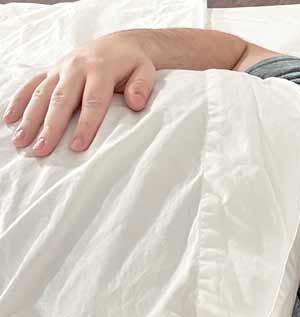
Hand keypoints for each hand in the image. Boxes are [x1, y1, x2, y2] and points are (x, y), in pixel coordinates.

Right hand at [2, 32, 155, 156]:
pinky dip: (19, 101)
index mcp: (101, 69)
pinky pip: (32, 84)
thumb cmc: (134, 64)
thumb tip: (136, 104)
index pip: (93, 101)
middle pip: (62, 100)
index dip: (85, 125)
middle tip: (42, 150)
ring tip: (21, 141)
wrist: (120, 43)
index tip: (77, 146)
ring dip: (30, 118)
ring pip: (42, 94)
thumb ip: (141, 87)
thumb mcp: (145, 71)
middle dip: (50, 126)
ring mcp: (61, 68)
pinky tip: (9, 119)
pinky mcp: (51, 70)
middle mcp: (77, 67)